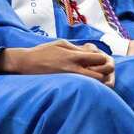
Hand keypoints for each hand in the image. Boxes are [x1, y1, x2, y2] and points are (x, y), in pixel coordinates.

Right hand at [0, 39, 114, 86]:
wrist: (26, 63)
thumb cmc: (43, 52)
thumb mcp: (61, 44)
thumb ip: (77, 48)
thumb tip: (91, 51)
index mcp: (74, 56)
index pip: (100, 59)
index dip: (104, 60)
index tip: (101, 61)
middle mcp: (74, 69)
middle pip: (102, 74)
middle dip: (106, 74)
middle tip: (103, 73)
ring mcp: (70, 79)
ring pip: (95, 84)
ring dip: (99, 82)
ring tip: (96, 81)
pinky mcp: (65, 85)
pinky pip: (83, 89)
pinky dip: (89, 87)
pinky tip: (86, 86)